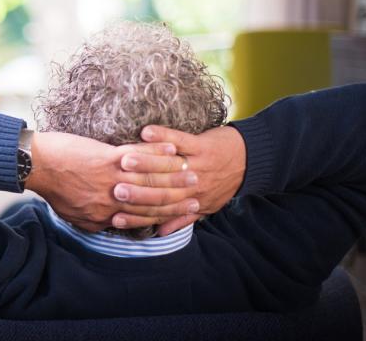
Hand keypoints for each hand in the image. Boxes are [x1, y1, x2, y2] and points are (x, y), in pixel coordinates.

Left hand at [24, 132, 200, 231]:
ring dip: (174, 173)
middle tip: (198, 189)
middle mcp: (113, 200)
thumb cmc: (52, 189)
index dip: (167, 214)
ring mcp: (111, 179)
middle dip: (178, 195)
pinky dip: (157, 152)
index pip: (144, 217)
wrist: (35, 166)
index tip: (185, 209)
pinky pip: (139, 157)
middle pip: (153, 200)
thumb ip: (97, 221)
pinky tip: (172, 147)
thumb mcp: (75, 216)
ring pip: (150, 179)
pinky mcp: (107, 158)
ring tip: (191, 168)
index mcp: (106, 215)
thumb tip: (113, 224)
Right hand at [111, 125, 245, 234]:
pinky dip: (163, 136)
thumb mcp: (206, 207)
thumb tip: (159, 233)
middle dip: (136, 191)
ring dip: (145, 162)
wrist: (252, 161)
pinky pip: (180, 140)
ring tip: (123, 161)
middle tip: (113, 190)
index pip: (159, 212)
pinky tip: (145, 132)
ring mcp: (197, 165)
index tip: (114, 217)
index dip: (136, 215)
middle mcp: (193, 187)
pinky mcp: (202, 146)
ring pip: (167, 167)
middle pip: (160, 190)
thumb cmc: (225, 184)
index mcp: (190, 202)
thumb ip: (181, 219)